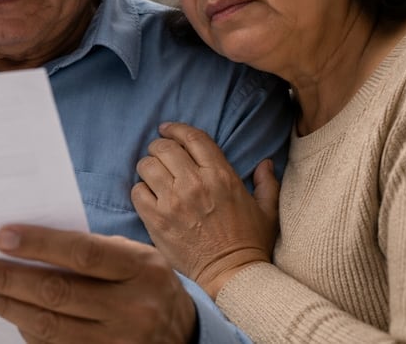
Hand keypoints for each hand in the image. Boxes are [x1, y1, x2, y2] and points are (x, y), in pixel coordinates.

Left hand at [0, 225, 195, 342]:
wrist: (185, 334)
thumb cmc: (144, 283)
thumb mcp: (133, 258)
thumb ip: (90, 249)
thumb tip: (26, 242)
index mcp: (140, 269)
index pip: (82, 254)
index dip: (39, 245)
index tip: (1, 238)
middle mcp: (133, 308)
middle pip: (59, 293)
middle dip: (9, 279)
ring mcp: (121, 343)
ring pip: (52, 326)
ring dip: (10, 307)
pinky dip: (29, 333)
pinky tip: (11, 315)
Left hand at [131, 122, 279, 298]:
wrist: (232, 277)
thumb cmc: (250, 244)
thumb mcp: (268, 211)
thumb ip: (267, 182)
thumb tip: (264, 163)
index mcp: (222, 176)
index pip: (193, 138)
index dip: (176, 129)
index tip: (167, 128)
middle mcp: (195, 184)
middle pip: (164, 147)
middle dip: (159, 147)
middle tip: (159, 155)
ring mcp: (174, 201)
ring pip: (147, 165)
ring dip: (148, 167)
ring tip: (153, 176)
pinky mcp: (157, 220)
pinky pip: (137, 191)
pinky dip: (140, 191)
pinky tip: (149, 197)